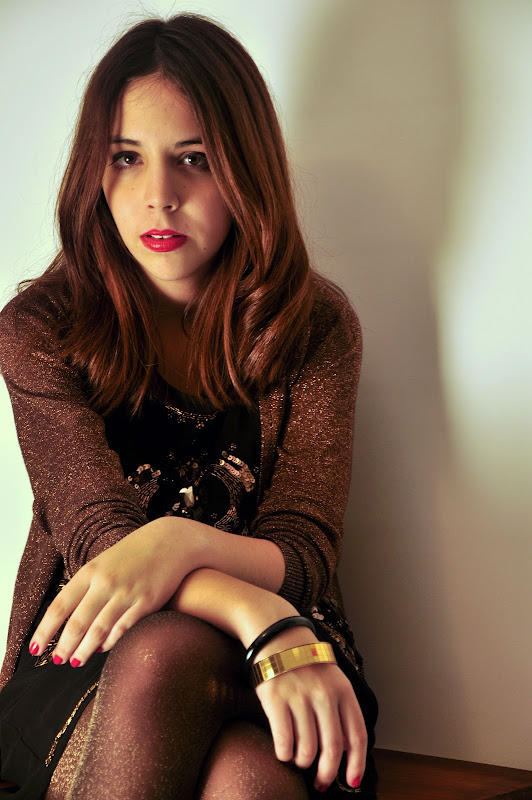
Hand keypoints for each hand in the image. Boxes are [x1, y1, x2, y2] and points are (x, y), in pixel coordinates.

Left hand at [29, 520, 193, 665]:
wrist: (172, 541)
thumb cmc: (135, 553)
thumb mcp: (105, 562)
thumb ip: (87, 585)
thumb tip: (68, 616)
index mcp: (91, 571)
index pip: (60, 606)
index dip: (45, 631)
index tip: (35, 648)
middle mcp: (107, 583)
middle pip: (77, 623)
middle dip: (63, 646)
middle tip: (57, 660)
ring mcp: (127, 593)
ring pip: (99, 631)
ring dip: (84, 650)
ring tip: (75, 661)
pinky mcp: (147, 603)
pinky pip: (123, 629)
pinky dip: (110, 642)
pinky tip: (102, 648)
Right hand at [254, 630, 366, 791]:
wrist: (278, 635)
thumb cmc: (307, 663)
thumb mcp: (333, 680)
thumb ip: (342, 711)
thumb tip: (347, 750)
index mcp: (343, 690)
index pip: (356, 736)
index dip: (356, 764)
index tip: (351, 782)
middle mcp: (324, 694)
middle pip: (332, 749)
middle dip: (326, 773)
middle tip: (320, 782)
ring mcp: (299, 696)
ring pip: (307, 750)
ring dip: (302, 762)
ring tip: (298, 758)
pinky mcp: (275, 699)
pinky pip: (283, 742)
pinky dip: (284, 754)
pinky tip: (284, 751)